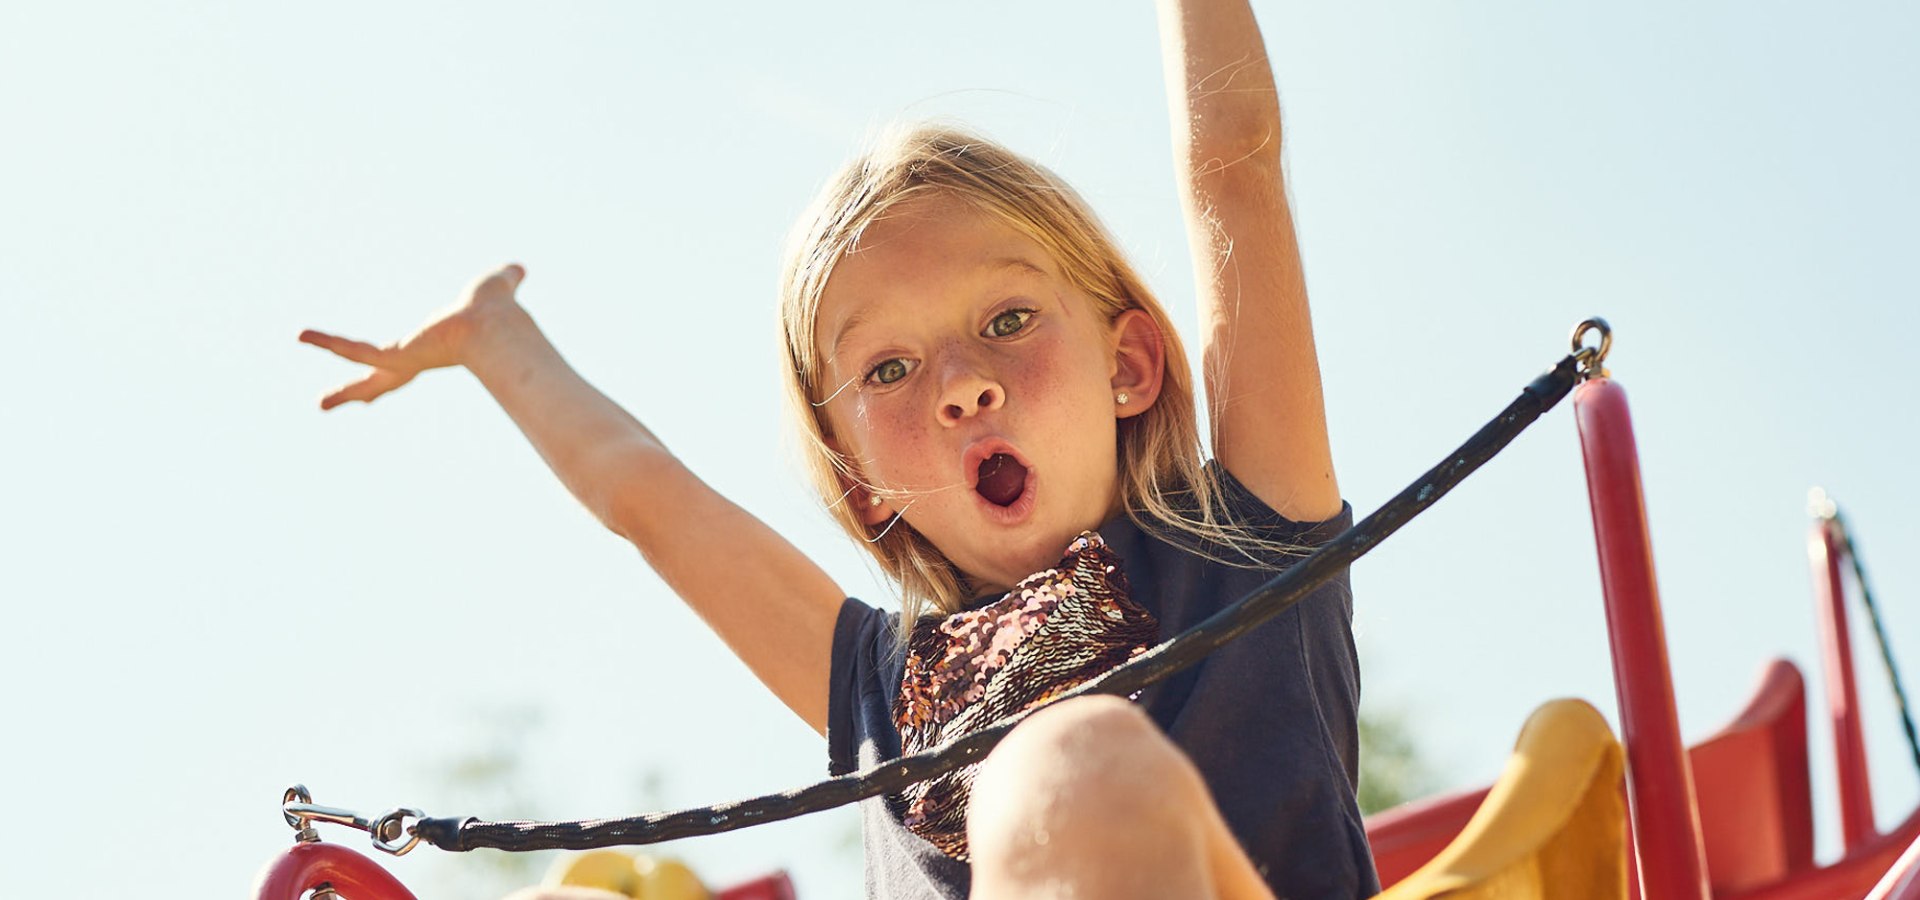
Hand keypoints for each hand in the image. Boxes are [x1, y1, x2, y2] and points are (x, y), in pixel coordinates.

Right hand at [301, 264, 527, 409]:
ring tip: (319, 406)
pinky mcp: (395, 357)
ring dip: (343, 392)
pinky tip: (302, 335)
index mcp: (432, 347)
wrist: (494, 326)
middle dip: (357, 392)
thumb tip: (520, 269)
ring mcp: (404, 362)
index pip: (404, 359)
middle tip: (330, 406)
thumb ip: (505, 279)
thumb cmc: (496, 310)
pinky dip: (327, 341)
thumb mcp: (496, 286)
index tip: (376, 371)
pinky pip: (354, 349)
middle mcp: (416, 360)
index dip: (390, 364)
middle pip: (380, 381)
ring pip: (365, 377)